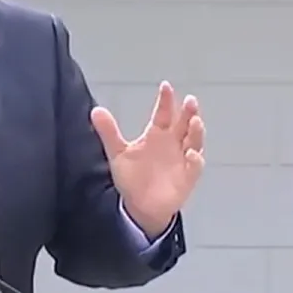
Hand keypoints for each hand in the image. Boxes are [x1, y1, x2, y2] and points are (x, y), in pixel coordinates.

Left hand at [91, 81, 203, 236]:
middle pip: (184, 124)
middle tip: (190, 101)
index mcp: (157, 134)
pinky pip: (194, 167)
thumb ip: (109, 132)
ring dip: (196, 132)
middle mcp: (173, 143)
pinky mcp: (187, 177)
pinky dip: (195, 160)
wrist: (140, 206)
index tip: (166, 87)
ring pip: (194, 141)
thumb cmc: (133, 177)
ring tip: (194, 122)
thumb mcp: (118, 153)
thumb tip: (96, 110)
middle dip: (188, 112)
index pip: (163, 113)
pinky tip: (191, 154)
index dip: (166, 100)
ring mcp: (182, 159)